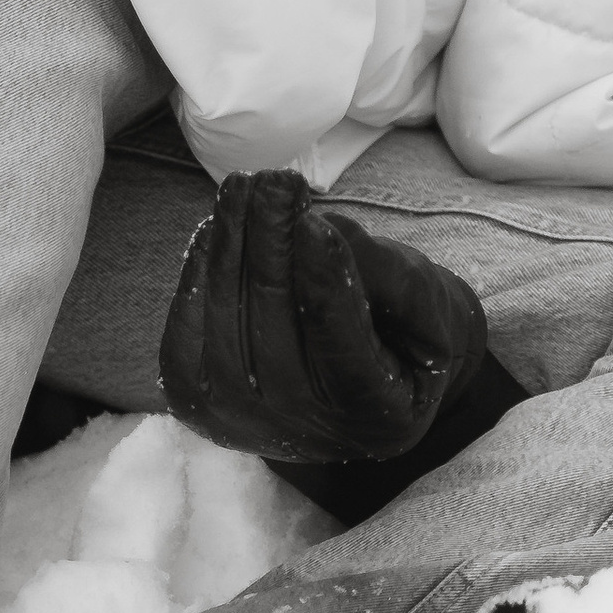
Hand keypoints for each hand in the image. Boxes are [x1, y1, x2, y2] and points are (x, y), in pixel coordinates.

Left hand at [159, 170, 493, 465]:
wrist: (353, 395)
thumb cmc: (402, 335)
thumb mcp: (425, 305)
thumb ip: (386, 274)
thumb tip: (319, 229)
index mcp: (375, 415)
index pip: (342, 342)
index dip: (323, 278)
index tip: (315, 220)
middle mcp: (303, 433)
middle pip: (275, 319)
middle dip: (272, 237)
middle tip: (278, 179)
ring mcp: (239, 422)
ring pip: (226, 313)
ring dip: (231, 240)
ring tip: (246, 187)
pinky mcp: (194, 401)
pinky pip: (187, 323)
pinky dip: (200, 268)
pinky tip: (219, 227)